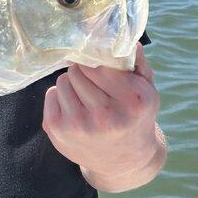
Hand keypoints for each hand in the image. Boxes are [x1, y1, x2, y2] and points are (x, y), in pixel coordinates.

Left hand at [42, 44, 166, 192]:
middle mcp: (106, 116)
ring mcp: (79, 126)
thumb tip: (124, 37)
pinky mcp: (57, 131)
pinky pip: (51, 94)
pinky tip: (75, 110)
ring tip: (87, 98)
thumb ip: (137, 62)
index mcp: (133, 101)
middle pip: (78, 70)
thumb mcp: (146, 90)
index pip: (99, 63)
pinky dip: (61, 98)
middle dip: (85, 73)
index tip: (104, 71)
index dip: (99, 64)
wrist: (124, 161)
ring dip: (72, 84)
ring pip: (63, 80)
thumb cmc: (135, 116)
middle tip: (96, 87)